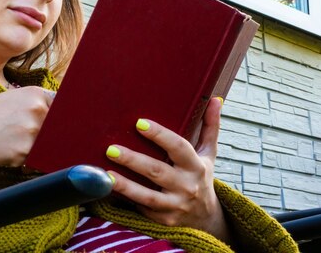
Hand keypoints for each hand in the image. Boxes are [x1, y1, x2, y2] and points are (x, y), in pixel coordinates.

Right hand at [0, 86, 54, 166]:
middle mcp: (37, 109)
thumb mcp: (13, 99)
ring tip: (14, 141)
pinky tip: (8, 150)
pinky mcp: (24, 151)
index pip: (64, 106)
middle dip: (49, 134)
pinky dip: (26, 159)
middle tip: (28, 136)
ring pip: (47, 144)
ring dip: (37, 147)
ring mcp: (32, 131)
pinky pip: (35, 158)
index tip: (57, 124)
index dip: (61, 117)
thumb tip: (61, 115)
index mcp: (36, 93)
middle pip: (59, 127)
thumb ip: (36, 104)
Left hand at [106, 97, 230, 241]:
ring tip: (105, 174)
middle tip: (111, 149)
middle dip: (133, 160)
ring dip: (125, 185)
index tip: (139, 123)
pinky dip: (126, 200)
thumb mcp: (208, 154)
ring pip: (147, 196)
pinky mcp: (163, 220)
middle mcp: (186, 186)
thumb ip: (210, 126)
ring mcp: (174, 205)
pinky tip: (109, 190)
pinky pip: (142, 209)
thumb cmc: (202, 177)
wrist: (207, 218)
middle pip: (157, 171)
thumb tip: (215, 100)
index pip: (178, 147)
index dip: (159, 135)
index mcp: (195, 165)